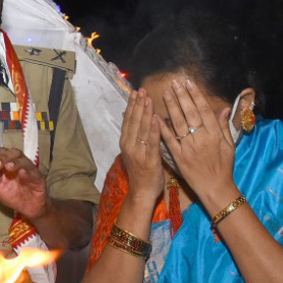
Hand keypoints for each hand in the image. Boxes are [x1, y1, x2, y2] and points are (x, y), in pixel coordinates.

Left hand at [0, 147, 48, 218]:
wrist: (28, 207)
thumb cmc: (12, 195)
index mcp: (8, 163)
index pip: (3, 153)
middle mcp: (20, 163)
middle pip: (13, 153)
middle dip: (4, 157)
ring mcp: (30, 169)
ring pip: (23, 161)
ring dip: (15, 163)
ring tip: (8, 167)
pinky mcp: (39, 178)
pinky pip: (33, 173)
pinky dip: (27, 172)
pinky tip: (21, 173)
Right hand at [119, 89, 164, 203]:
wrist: (141, 192)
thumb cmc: (141, 172)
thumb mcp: (134, 152)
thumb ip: (134, 136)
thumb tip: (133, 119)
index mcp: (126, 143)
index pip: (128, 120)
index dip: (131, 105)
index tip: (135, 92)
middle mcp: (129, 146)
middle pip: (133, 121)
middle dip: (138, 104)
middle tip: (142, 90)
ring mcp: (138, 153)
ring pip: (141, 129)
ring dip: (145, 112)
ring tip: (148, 98)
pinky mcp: (149, 160)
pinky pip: (152, 141)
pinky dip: (154, 129)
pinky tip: (156, 118)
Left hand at [159, 78, 237, 206]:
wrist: (215, 188)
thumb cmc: (224, 166)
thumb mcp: (229, 146)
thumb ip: (224, 127)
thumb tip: (224, 109)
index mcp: (214, 135)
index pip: (204, 110)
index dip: (196, 95)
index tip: (189, 83)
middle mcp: (201, 139)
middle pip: (190, 114)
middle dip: (182, 97)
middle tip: (175, 83)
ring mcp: (188, 148)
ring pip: (178, 124)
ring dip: (172, 108)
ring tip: (166, 94)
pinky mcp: (179, 157)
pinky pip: (169, 140)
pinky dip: (163, 128)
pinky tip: (157, 116)